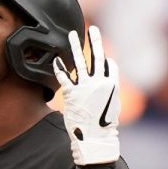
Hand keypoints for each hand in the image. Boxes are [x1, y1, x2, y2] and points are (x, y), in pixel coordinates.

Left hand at [53, 25, 119, 164]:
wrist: (96, 139)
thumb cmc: (103, 127)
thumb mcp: (112, 107)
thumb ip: (110, 93)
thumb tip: (109, 87)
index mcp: (112, 85)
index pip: (109, 65)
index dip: (105, 58)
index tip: (101, 52)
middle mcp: (99, 83)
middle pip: (97, 57)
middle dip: (95, 41)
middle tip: (93, 29)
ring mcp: (85, 87)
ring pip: (80, 62)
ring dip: (76, 47)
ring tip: (72, 35)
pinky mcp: (72, 94)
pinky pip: (65, 77)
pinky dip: (60, 67)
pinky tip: (56, 58)